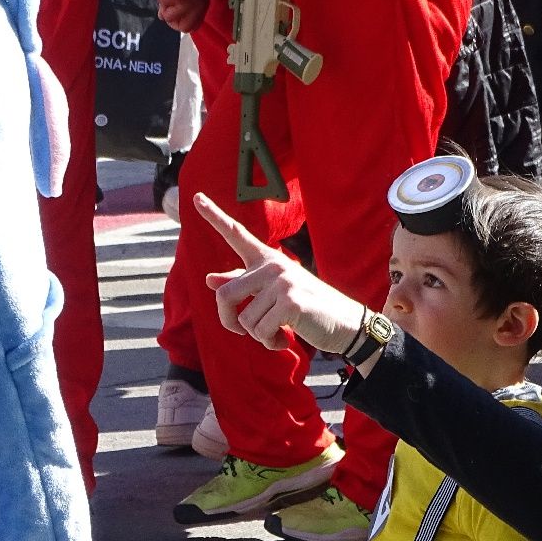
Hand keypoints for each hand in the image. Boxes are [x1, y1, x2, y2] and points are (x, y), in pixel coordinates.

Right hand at [157, 0, 209, 32]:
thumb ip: (178, 7)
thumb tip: (162, 17)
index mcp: (201, 7)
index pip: (192, 27)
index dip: (179, 24)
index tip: (172, 17)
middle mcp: (196, 8)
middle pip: (183, 27)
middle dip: (170, 21)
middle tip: (166, 9)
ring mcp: (186, 3)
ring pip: (168, 16)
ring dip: (163, 5)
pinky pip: (162, 3)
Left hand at [195, 193, 367, 354]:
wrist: (346, 324)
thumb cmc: (307, 309)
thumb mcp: (273, 295)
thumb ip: (242, 286)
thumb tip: (209, 279)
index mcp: (267, 260)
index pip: (237, 234)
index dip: (215, 216)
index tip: (195, 198)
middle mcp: (273, 265)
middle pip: (224, 295)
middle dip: (229, 321)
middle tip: (245, 332)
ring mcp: (282, 281)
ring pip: (243, 319)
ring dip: (257, 336)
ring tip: (278, 332)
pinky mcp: (290, 301)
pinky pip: (260, 331)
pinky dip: (270, 342)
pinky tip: (286, 338)